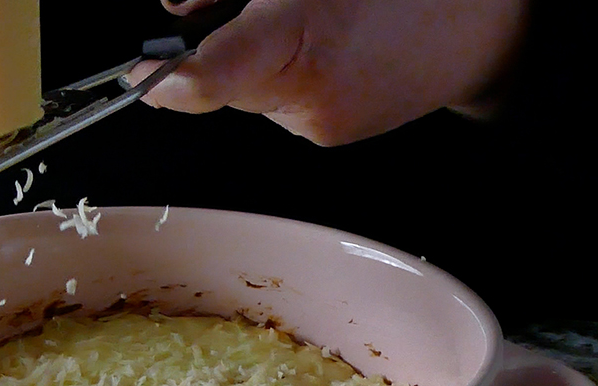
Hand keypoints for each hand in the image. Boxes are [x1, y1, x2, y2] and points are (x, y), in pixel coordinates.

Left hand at [126, 0, 527, 145]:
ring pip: (251, 94)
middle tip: (242, 10)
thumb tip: (180, 14)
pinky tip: (324, 50)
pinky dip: (286, 76)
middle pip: (220, 86)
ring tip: (309, 24)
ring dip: (256, 60)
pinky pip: (283, 104)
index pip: (205, 80)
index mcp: (301, 40)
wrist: (487, 22)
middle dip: (214, 50)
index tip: (136, 75)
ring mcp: (324, 125)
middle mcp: (309, 99)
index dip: (162, 80)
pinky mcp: (336, 135)